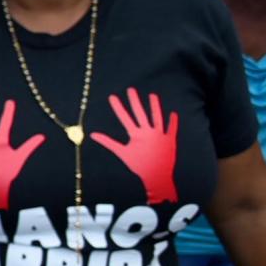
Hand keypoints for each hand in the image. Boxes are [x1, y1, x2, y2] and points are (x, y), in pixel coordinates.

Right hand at [90, 87, 179, 202]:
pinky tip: (172, 113)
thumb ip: (108, 142)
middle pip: (140, 113)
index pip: (125, 118)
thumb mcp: (122, 153)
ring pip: (157, 117)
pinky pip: (172, 128)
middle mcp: (149, 132)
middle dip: (135, 101)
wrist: (157, 175)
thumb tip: (93, 135)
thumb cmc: (138, 165)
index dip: (118, 107)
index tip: (113, 96)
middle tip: (131, 90)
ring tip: (152, 95)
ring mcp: (160, 135)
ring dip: (155, 106)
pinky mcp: (170, 140)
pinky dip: (173, 121)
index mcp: (136, 135)